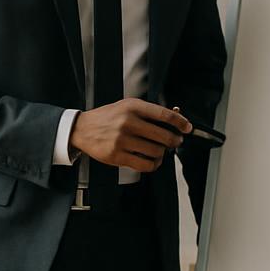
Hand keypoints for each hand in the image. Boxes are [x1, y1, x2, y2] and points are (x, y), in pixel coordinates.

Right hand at [69, 99, 190, 173]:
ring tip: (159, 151)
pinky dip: (153, 164)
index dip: (180, 122)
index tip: (187, 128)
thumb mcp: (126, 106)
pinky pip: (145, 164)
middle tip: (174, 141)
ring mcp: (122, 140)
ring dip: (162, 153)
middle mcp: (127, 122)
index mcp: (132, 107)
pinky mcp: (117, 156)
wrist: (82, 129)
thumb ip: (149, 111)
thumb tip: (176, 116)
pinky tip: (152, 160)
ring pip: (156, 152)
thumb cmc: (107, 117)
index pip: (163, 115)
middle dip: (174, 141)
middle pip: (163, 136)